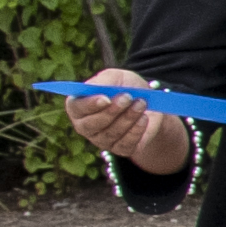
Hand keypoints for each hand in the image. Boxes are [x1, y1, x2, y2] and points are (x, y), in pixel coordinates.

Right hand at [61, 71, 190, 173]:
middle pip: (92, 124)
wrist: (149, 105)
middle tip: (128, 97)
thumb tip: (97, 89)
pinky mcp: (119, 149)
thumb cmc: (127, 89)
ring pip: (110, 133)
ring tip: (141, 103)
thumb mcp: (117, 77)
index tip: (105, 99)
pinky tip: (144, 119)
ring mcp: (101, 140)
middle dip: (112, 111)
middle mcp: (85, 125)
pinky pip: (125, 144)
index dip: (90, 104)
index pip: (77, 108)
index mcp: (78, 105)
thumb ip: (105, 80)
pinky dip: (136, 131)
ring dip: (128, 118)